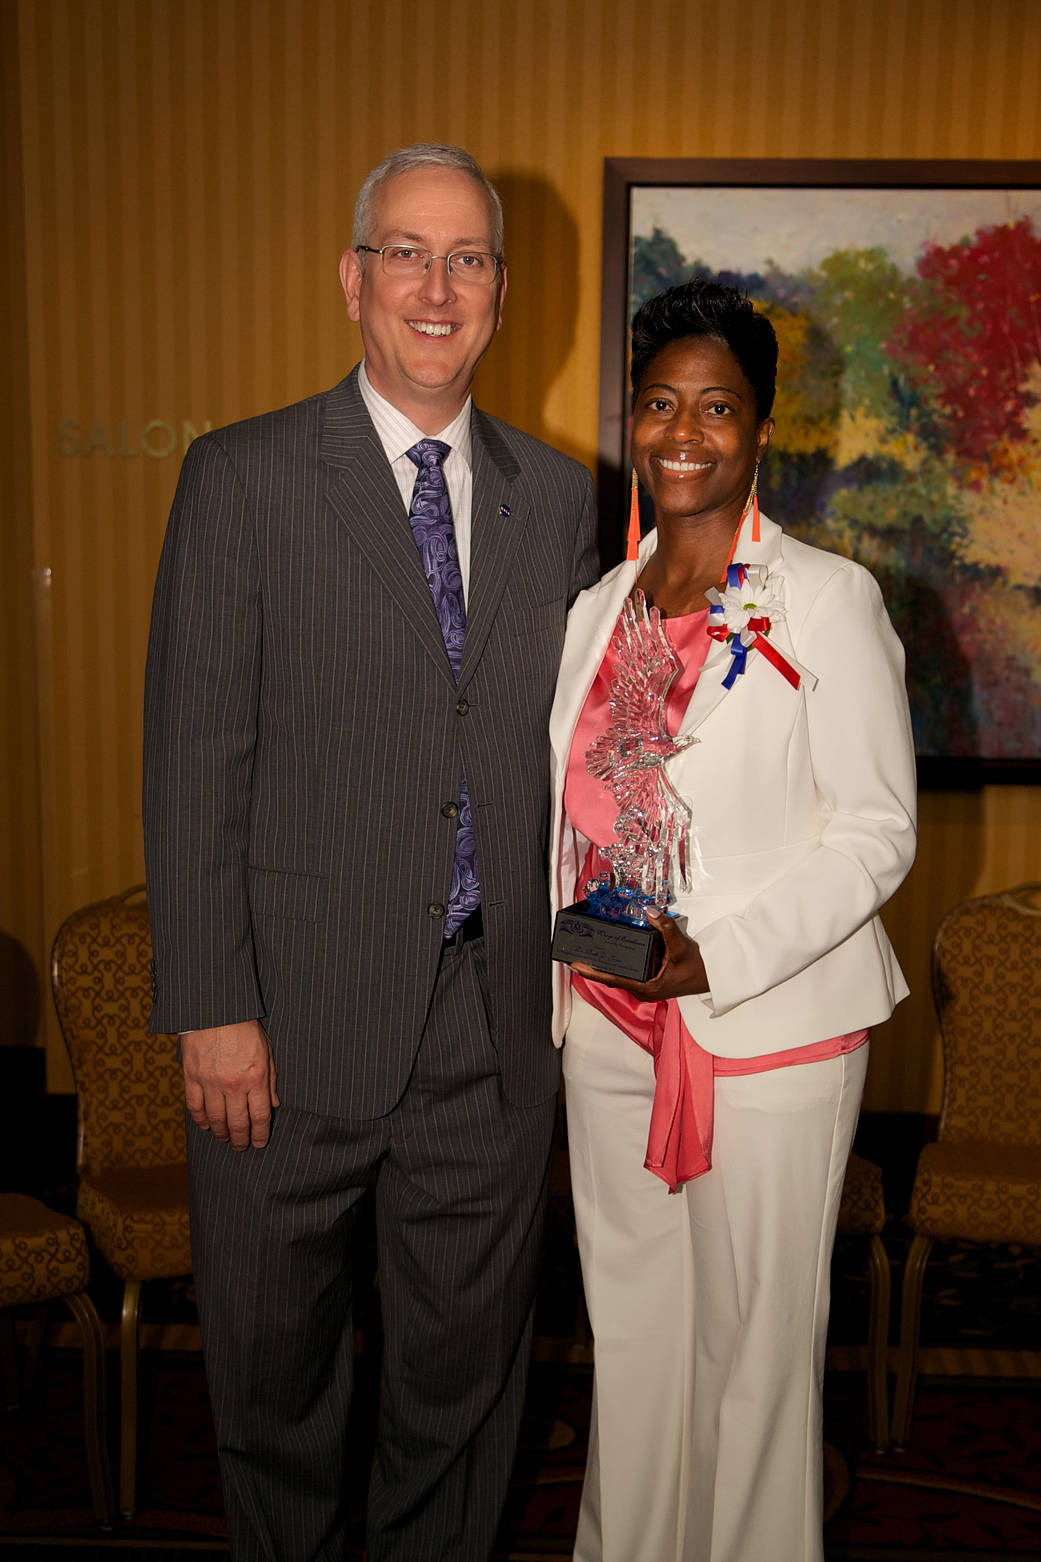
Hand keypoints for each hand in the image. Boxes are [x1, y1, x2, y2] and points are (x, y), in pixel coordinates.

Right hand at [180, 1020, 279, 1149]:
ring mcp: (210, 1082)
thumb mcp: (266, 1050)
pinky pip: (195, 1107)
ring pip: (215, 1120)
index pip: (260, 1116)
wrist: (216, 1008)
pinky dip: (200, 1120)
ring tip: (224, 1139)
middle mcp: (234, 1084)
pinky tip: (206, 1125)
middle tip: (241, 1148)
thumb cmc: (245, 1027)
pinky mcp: (192, 1077)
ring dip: (221, 1134)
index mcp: (256, 1077)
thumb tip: (274, 1105)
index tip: (259, 1143)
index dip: (260, 1135)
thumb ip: (271, 1080)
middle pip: (237, 1123)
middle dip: (240, 1140)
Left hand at [570, 905, 709, 1001]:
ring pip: (619, 975)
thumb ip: (667, 927)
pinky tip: (611, 951)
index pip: (611, 979)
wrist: (710, 976)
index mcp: (646, 987)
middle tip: (577, 953)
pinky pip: (628, 971)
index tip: (575, 965)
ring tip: (588, 951)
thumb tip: (651, 911)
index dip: (591, 972)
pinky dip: (618, 962)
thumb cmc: (696, 968)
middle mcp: (642, 989)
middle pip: (611, 977)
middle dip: (593, 966)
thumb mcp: (680, 946)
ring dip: (604, 964)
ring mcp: (645, 986)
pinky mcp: (649, 980)